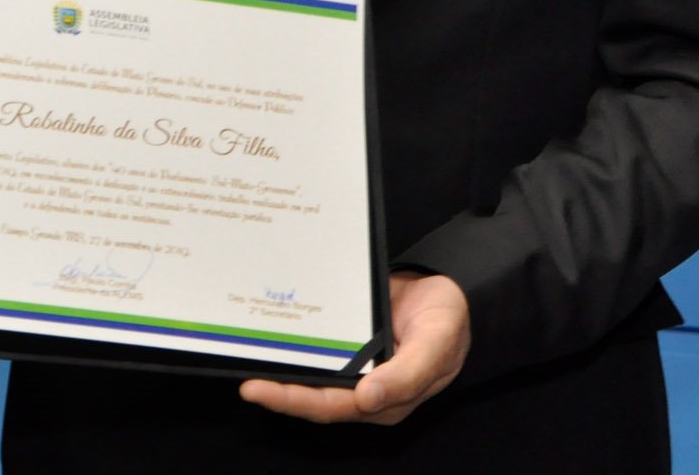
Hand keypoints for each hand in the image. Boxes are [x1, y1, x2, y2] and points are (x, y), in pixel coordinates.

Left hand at [238, 272, 468, 426]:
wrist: (454, 291)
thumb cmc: (448, 323)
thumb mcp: (436, 346)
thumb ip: (408, 374)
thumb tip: (368, 399)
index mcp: (385, 398)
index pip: (331, 406)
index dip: (294, 401)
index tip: (259, 390)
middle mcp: (364, 387)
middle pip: (313, 396)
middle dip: (278, 391)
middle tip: (244, 382)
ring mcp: (355, 364)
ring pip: (312, 374)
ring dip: (281, 370)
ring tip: (246, 358)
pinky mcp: (349, 340)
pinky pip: (319, 346)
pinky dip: (296, 345)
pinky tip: (273, 333)